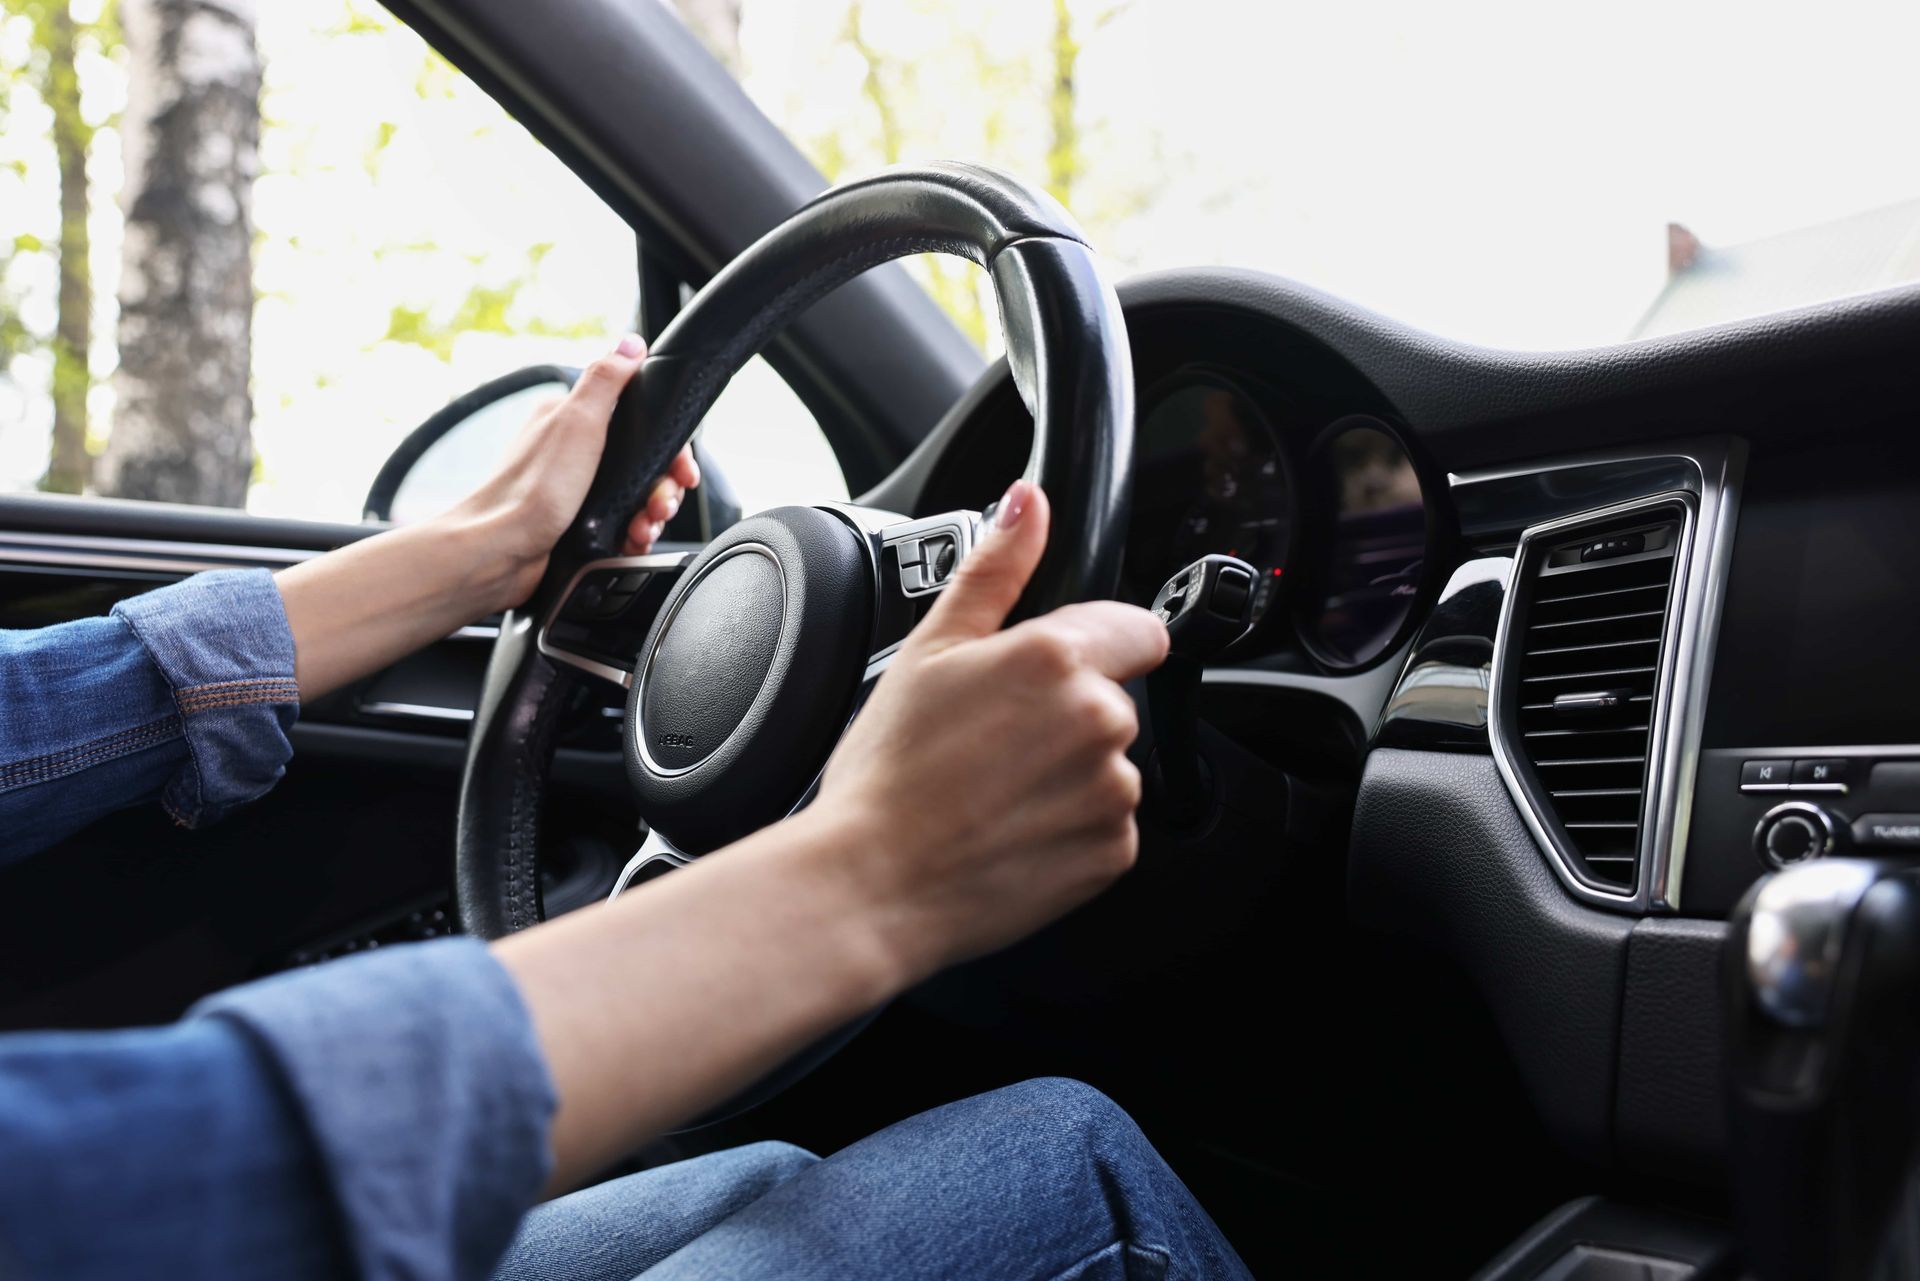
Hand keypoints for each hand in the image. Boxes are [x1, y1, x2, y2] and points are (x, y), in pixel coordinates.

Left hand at [276, 334, 698, 700]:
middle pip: (644, 463)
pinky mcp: (576, 523)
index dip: (670, 448)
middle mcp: (573, 451)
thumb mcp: (576, 424)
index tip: (682, 471)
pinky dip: (632, 534)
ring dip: (650, 514)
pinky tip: (631, 541)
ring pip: (635, 497)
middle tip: (661, 506)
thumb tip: (629, 342)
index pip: (640, 422)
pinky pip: (620, 525)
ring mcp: (575, 489)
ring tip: (643, 529)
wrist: (499, 554)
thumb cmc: (531, 490)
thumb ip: (605, 381)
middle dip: (662, 488)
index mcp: (571, 419)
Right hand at [811, 480, 1169, 982]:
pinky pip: (1104, 825)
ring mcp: (1111, 793)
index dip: (1091, 643)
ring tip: (991, 790)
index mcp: (1059, 658)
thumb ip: (996, 566)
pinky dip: (1067, 827)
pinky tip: (1007, 828)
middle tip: (990, 741)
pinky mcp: (1111, 853)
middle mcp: (1100, 722)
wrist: (871, 884)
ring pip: (1108, 764)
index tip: (1041, 676)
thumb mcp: (930, 648)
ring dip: (1067, 772)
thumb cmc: (887, 773)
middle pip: (1112, 699)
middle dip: (1065, 713)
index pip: (1136, 627)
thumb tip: (1029, 501)